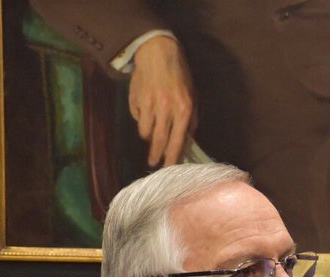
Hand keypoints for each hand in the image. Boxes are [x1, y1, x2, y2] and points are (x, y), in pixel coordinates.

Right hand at [129, 36, 196, 166]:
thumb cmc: (180, 75)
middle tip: (153, 163)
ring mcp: (149, 104)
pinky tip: (146, 114)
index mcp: (183, 110)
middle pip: (159, 140)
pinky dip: (141, 120)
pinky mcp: (135, 99)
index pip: (178, 140)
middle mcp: (166, 109)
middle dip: (156, 154)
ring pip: (145, 131)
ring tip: (151, 135)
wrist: (157, 54)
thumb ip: (191, 119)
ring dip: (148, 136)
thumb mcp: (193, 96)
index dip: (172, 157)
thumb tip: (187, 139)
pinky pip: (137, 117)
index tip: (169, 168)